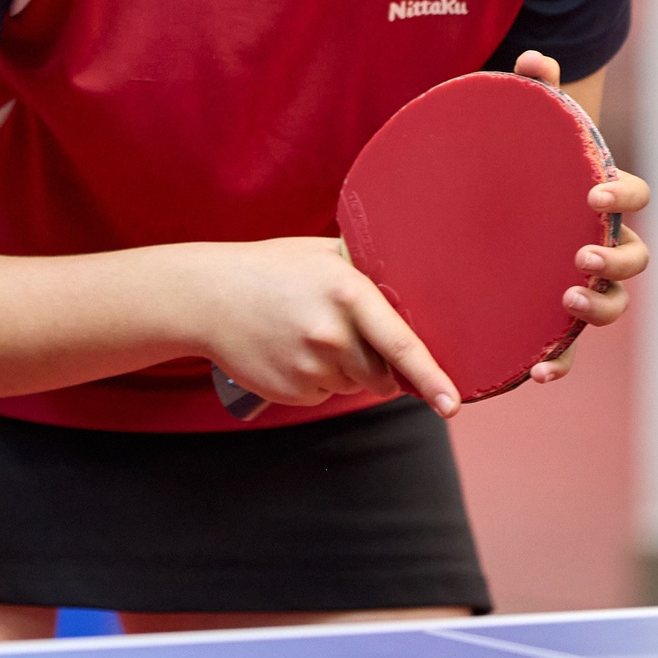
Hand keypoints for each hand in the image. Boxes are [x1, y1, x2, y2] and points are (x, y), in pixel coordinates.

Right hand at [195, 237, 460, 417]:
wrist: (206, 297)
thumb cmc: (268, 270)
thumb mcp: (321, 254)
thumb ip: (366, 270)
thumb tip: (414, 287)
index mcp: (346, 293)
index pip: (400, 344)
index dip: (431, 377)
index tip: (451, 403)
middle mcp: (331, 334)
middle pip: (383, 374)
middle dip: (377, 363)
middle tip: (341, 332)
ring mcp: (309, 367)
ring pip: (354, 386)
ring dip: (344, 370)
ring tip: (306, 334)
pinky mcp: (292, 392)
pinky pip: (324, 395)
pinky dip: (316, 380)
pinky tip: (290, 351)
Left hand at [511, 50, 652, 384]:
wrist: (498, 205)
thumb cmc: (524, 164)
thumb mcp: (522, 129)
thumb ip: (531, 94)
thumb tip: (534, 61)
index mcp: (601, 199)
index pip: (632, 196)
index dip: (620, 196)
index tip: (592, 193)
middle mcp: (603, 245)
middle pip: (634, 259)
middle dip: (614, 260)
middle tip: (580, 255)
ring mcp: (583, 284)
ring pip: (610, 305)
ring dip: (595, 308)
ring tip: (565, 299)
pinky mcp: (554, 318)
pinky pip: (567, 348)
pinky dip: (558, 363)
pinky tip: (536, 373)